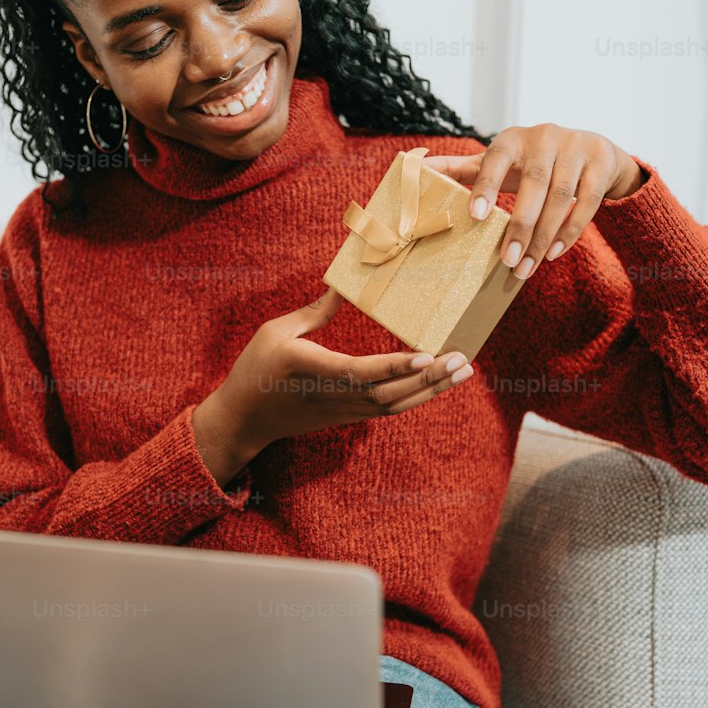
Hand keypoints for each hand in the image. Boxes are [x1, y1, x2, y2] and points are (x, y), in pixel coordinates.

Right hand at [201, 288, 474, 459]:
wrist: (245, 419)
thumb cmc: (255, 368)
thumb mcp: (276, 331)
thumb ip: (314, 312)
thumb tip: (344, 288)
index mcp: (310, 368)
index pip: (360, 371)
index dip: (395, 365)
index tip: (426, 355)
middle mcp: (333, 394)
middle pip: (390, 392)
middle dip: (429, 378)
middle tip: (462, 359)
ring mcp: (343, 409)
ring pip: (395, 404)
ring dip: (431, 389)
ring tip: (462, 370)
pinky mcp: (348, 416)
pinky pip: (389, 408)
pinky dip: (417, 396)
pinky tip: (438, 381)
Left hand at [424, 123, 642, 280]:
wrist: (595, 151)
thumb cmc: (534, 162)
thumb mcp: (500, 161)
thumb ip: (461, 168)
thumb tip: (416, 168)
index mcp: (512, 139)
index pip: (495, 159)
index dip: (485, 186)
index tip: (475, 217)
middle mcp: (545, 137)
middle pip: (533, 184)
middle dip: (521, 225)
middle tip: (508, 260)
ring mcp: (576, 147)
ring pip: (561, 197)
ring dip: (544, 236)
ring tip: (527, 267)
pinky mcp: (601, 163)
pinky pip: (587, 202)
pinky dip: (571, 230)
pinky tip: (554, 253)